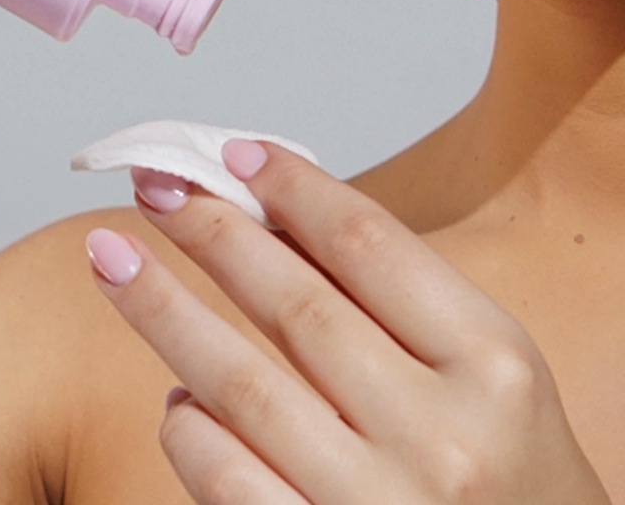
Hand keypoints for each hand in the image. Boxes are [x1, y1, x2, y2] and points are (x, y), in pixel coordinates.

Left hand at [87, 141, 612, 503]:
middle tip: (156, 185)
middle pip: (295, 303)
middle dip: (213, 232)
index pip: (369, 244)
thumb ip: (397, 303)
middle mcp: (441, 438)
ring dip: (164, 310)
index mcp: (495, 366)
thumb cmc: (513, 485)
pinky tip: (178, 401)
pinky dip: (189, 429)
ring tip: (111, 255)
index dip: (292, 188)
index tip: (235, 153)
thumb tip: (273, 218)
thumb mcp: (489, 378)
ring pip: (241, 385)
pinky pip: (225, 477)